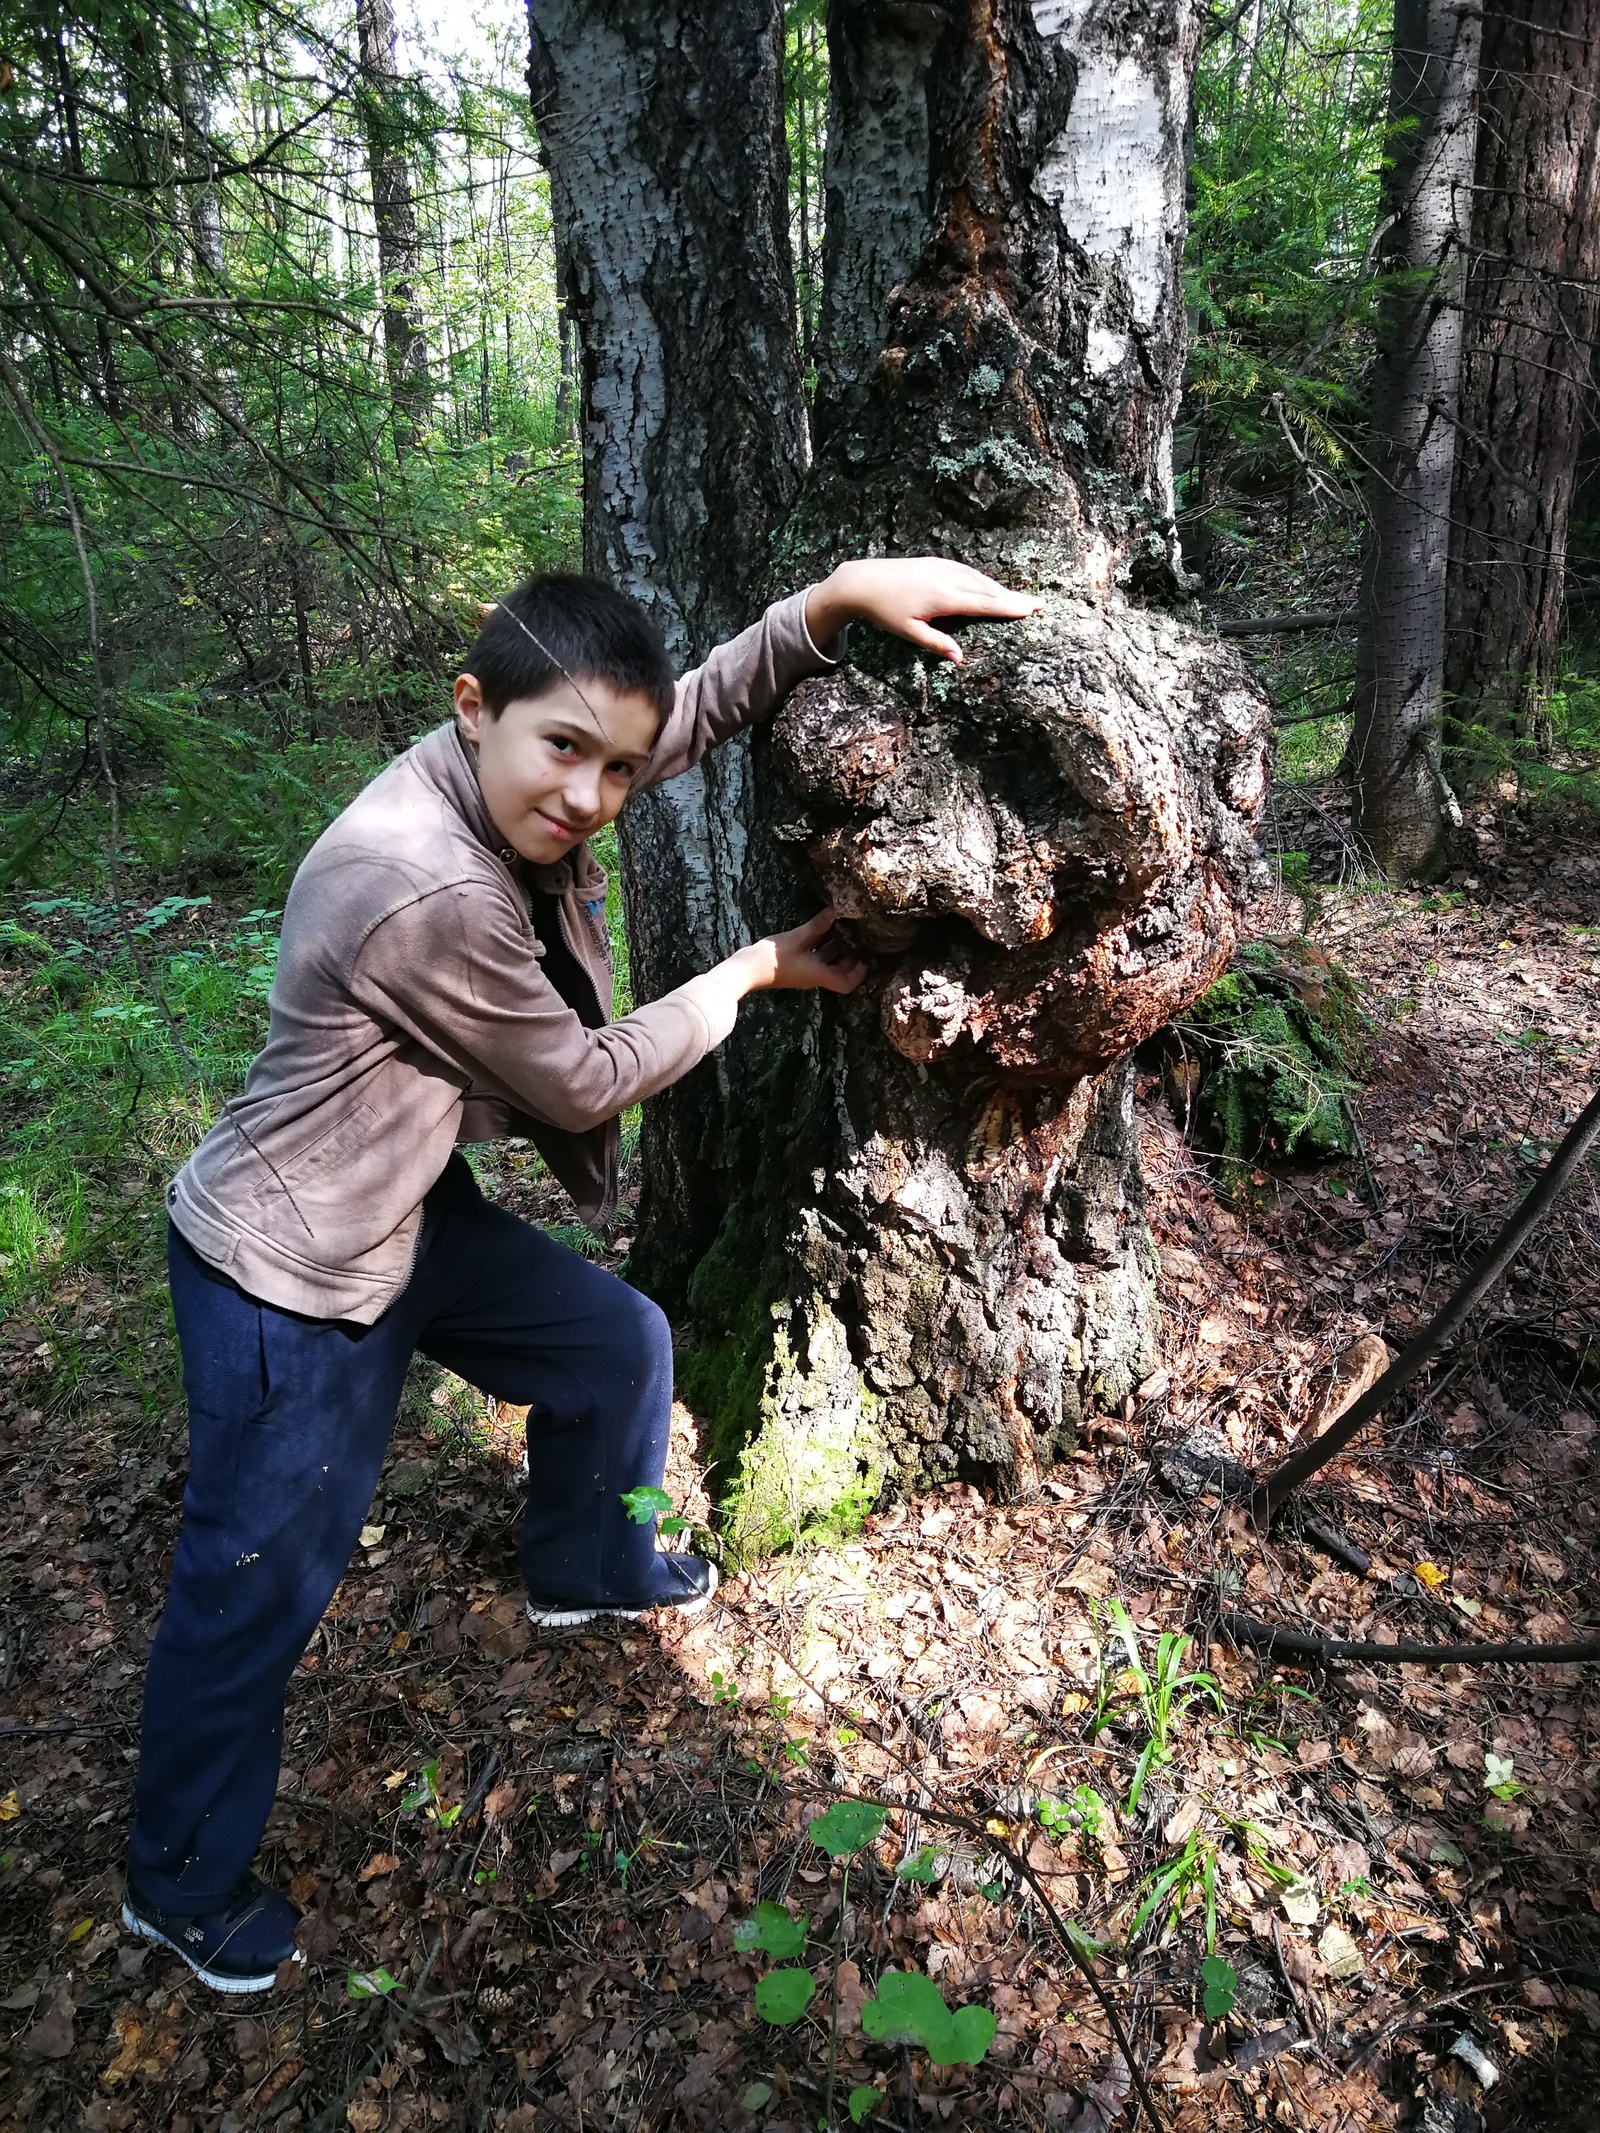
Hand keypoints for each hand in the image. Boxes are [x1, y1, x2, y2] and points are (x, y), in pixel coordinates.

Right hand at [733, 907, 867, 995]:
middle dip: (850, 956)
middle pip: (839, 972)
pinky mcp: (795, 964)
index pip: (846, 984)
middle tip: (857, 937)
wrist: (747, 969)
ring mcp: (804, 971)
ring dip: (835, 948)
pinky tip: (822, 929)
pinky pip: (815, 957)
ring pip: (826, 962)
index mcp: (819, 975)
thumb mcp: (797, 938)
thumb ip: (818, 925)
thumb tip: (836, 911)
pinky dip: (821, 945)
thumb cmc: (772, 959)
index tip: (866, 956)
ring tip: (843, 928)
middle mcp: (814, 976)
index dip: (859, 973)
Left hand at [805, 556, 1037, 664]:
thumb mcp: (909, 633)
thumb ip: (936, 644)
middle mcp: (948, 579)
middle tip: (1039, 604)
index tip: (1031, 610)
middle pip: (988, 590)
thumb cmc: (885, 612)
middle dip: (1014, 597)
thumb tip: (960, 658)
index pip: (984, 604)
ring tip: (1020, 598)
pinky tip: (991, 586)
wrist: (864, 581)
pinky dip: (983, 580)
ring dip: (1001, 588)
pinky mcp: (937, 562)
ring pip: (979, 579)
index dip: (1009, 607)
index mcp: (944, 598)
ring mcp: (943, 568)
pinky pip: (967, 571)